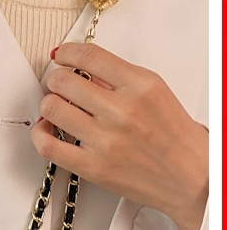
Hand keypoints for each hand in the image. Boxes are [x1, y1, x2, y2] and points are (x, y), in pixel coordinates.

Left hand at [31, 42, 207, 229]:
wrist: (190, 177)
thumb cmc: (173, 136)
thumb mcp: (154, 94)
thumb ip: (118, 80)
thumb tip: (81, 71)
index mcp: (141, 86)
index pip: (90, 56)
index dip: (67, 52)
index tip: (61, 55)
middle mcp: (122, 110)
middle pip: (64, 81)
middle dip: (56, 80)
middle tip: (59, 85)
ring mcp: (105, 140)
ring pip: (51, 108)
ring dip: (48, 104)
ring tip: (55, 107)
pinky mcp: (92, 167)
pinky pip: (48, 146)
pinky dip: (39, 134)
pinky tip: (45, 129)